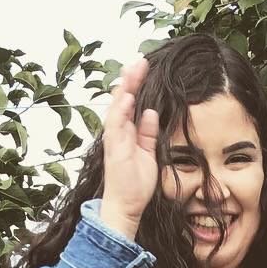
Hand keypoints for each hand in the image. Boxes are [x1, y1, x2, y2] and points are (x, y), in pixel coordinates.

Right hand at [100, 56, 159, 229]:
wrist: (127, 206)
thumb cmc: (136, 184)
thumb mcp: (149, 154)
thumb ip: (149, 133)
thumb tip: (153, 113)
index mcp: (127, 132)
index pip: (131, 104)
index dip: (137, 86)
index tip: (145, 69)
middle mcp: (118, 132)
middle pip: (122, 100)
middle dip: (131, 80)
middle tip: (139, 61)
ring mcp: (114, 139)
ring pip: (117, 108)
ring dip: (124, 89)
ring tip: (132, 71)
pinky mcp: (113, 149)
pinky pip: (115, 126)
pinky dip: (121, 111)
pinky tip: (127, 97)